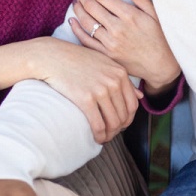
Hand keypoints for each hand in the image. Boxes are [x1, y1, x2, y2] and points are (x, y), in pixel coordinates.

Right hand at [27, 36, 141, 142]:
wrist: (54, 57)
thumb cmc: (78, 60)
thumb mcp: (104, 63)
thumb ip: (122, 79)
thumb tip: (141, 96)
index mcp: (120, 72)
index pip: (133, 104)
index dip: (128, 119)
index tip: (120, 125)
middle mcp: (114, 81)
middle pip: (124, 116)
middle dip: (118, 129)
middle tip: (110, 134)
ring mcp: (101, 90)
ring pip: (113, 123)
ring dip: (110, 135)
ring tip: (104, 138)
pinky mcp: (86, 99)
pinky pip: (99, 125)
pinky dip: (99, 136)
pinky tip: (96, 138)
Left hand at [70, 0, 180, 95]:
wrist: (161, 65)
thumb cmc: (159, 36)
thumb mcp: (153, 12)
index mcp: (129, 15)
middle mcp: (117, 29)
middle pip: (92, 7)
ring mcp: (110, 44)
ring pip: (87, 23)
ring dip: (78, 10)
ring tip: (75, 1)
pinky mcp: (107, 56)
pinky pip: (87, 41)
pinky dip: (77, 30)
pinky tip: (73, 21)